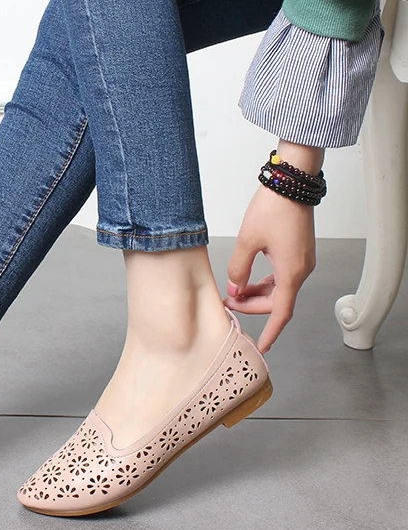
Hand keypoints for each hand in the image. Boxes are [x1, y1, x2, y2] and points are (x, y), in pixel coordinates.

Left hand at [223, 182, 316, 352]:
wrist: (291, 183)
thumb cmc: (272, 208)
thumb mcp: (247, 241)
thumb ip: (238, 269)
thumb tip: (234, 289)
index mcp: (291, 272)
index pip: (281, 313)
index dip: (270, 331)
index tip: (261, 346)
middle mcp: (301, 270)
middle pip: (278, 302)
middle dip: (253, 307)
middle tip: (228, 304)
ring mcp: (301, 260)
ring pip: (280, 289)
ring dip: (258, 294)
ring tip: (233, 293)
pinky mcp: (298, 251)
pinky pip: (282, 276)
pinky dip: (265, 282)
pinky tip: (247, 280)